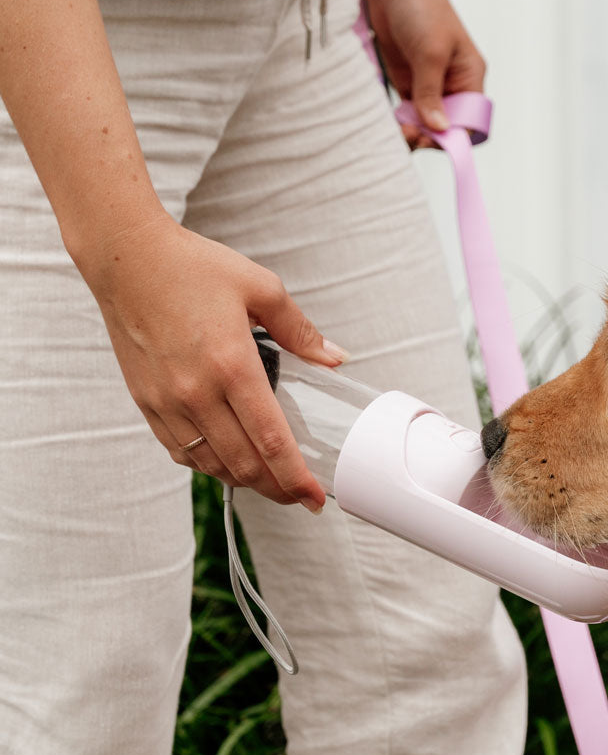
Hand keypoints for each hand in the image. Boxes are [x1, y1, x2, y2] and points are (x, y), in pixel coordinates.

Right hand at [81, 210, 345, 510]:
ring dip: (245, 481)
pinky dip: (208, 465)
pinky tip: (228, 462)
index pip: (271, 441)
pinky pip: (180, 451)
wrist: (125, 256)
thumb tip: (335, 358)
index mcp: (232, 365)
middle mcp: (197, 391)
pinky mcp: (145, 402)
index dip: (296, 478)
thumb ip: (300, 330)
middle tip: (300, 495)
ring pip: (211, 465)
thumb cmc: (193, 267)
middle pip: (244, 465)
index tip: (316, 498)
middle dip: (277, 489)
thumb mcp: (261, 288)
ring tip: (270, 481)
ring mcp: (166, 400)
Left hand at [363, 0, 484, 146]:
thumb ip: (431, 93)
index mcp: (469, 78)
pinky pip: (408, 113)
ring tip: (400, 132)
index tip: (433, 142)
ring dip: (414, 132)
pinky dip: (402, 122)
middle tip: (411, 137)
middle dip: (430, 136)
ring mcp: (429, 86)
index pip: (469, 121)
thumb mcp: (430, 53)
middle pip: (446, 127)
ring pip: (426, 123)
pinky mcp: (409, 83)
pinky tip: (394, 125)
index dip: (455, 137)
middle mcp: (452, 86)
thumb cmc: (422, 6)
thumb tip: (438, 128)